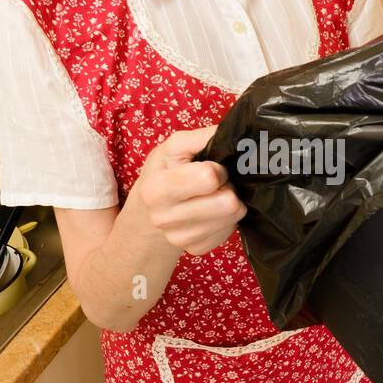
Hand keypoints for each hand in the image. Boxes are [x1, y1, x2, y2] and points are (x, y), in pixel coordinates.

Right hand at [134, 125, 246, 255]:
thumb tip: (233, 134)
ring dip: (229, 202)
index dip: (216, 168)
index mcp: (157, 189)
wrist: (149, 210)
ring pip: (234, 216)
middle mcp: (165, 218)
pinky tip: (211, 211)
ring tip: (213, 195)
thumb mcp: (175, 147)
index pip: (209, 178)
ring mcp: (180, 238)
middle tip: (215, 183)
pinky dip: (225, 218)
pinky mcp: (196, 249)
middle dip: (227, 186)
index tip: (209, 166)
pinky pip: (230, 231)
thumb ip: (202, 137)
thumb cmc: (165, 171)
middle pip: (228, 202)